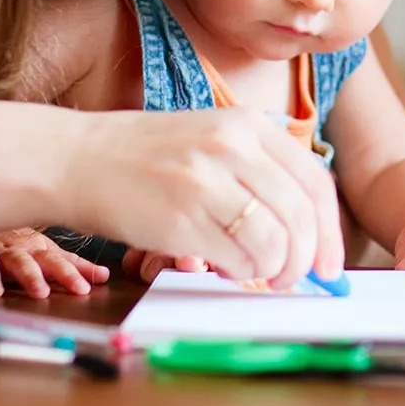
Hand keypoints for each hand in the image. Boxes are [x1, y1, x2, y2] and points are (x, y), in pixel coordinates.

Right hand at [0, 228, 110, 298]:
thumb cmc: (15, 238)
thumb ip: (71, 264)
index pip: (54, 261)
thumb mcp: (45, 249)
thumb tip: (104, 276)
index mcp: (32, 247)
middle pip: (22, 260)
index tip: (83, 289)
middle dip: (31, 276)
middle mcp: (9, 248)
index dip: (69, 274)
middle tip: (41, 292)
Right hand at [67, 107, 344, 289]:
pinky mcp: (181, 217)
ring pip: (276, 242)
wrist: (74, 159)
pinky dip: (240, 274)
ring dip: (272, 271)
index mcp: (248, 125)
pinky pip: (238, 259)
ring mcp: (207, 180)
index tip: (329, 265)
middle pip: (302, 215)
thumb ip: (256, 175)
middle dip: (306, 260)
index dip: (330, 231)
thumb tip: (304, 235)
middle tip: (293, 280)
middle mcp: (233, 146)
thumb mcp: (210, 141)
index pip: (314, 183)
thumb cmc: (144, 159)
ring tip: (252, 273)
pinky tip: (219, 266)